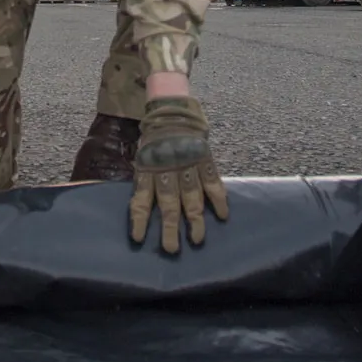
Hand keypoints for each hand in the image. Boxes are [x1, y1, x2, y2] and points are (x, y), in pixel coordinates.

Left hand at [129, 96, 229, 253]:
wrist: (171, 110)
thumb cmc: (153, 140)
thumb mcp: (141, 158)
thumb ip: (144, 181)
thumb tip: (138, 210)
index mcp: (147, 171)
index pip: (141, 200)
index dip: (139, 221)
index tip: (138, 239)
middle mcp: (167, 171)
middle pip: (168, 205)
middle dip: (170, 229)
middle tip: (171, 250)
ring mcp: (187, 166)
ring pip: (192, 198)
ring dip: (195, 221)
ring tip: (197, 240)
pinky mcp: (204, 160)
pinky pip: (213, 182)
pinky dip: (219, 199)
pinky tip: (223, 216)